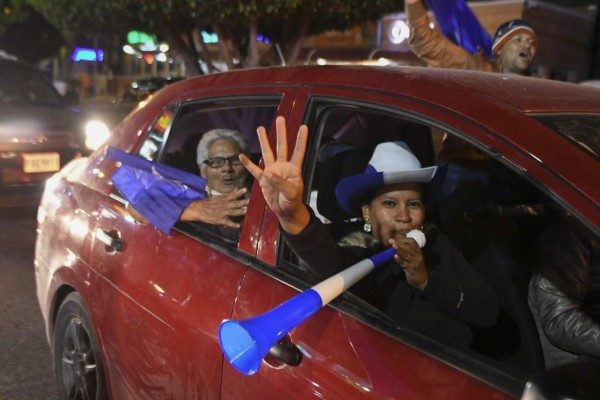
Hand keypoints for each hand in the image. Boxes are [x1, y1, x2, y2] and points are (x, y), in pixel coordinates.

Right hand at [180, 187, 247, 227]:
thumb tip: (236, 189)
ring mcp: (221, 213)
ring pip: (232, 212)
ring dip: (239, 212)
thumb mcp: (218, 197)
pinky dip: (232, 224)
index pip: (232, 195)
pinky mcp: (219, 220)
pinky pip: (226, 222)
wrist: (197, 209)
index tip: (245, 189)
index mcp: (223, 200)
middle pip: (234, 203)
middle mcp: (223, 205)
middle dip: (242, 202)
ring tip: (246, 211)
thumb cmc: (208, 203)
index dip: (238, 192)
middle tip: (249, 200)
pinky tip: (237, 225)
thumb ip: (228, 194)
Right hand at [240, 116, 309, 233]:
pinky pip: (254, 170)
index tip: (304, 126)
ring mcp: (272, 172)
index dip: (301, 140)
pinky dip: (247, 163)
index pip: (298, 152)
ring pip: (268, 153)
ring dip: (264, 141)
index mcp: (294, 170)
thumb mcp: (290, 194)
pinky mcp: (263, 180)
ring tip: (261, 128)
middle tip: (281, 118)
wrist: (285, 212)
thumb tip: (268, 172)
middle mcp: (283, 167)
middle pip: (282, 147)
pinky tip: (241, 155)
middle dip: (281, 133)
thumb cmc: (292, 202)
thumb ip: (280, 182)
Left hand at [390, 236, 427, 289]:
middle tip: (391, 240)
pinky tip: (395, 256)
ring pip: (407, 254)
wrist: (421, 278)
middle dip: (399, 243)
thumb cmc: (414, 265)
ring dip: (399, 249)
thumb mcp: (413, 256)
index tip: (395, 236)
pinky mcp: (411, 269)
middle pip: (409, 247)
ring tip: (393, 245)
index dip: (403, 238)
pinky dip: (399, 260)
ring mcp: (415, 262)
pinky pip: (404, 264)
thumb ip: (406, 249)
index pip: (412, 242)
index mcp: (418, 250)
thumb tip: (395, 242)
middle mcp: (418, 255)